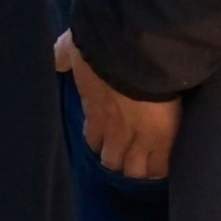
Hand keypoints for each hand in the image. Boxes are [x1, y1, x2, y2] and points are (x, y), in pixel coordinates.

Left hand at [57, 33, 180, 180]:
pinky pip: (160, 166)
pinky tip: (164, 171)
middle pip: (111, 161)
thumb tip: (57, 60)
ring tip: (147, 171)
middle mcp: (113, 130)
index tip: (103, 139)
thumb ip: (63, 55)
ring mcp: (138, 139)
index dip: (97, 141)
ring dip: (138, 170)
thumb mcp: (75, 49)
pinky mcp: (162, 141)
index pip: (92, 138)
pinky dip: (161, 171)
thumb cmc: (101, 49)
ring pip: (135, 171)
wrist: (135, 53)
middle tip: (126, 159)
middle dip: (116, 162)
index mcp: (93, 110)